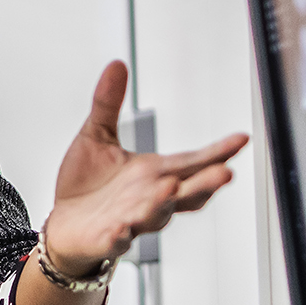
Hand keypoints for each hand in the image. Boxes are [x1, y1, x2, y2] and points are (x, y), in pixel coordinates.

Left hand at [46, 60, 249, 274]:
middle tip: (225, 172)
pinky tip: (123, 227)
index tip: (241, 140)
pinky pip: (117, 239)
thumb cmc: (86, 187)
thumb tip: (117, 65)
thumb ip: (108, 104)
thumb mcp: (97, 137)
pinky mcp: (106, 237)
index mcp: (154, 174)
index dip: (218, 152)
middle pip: (186, 193)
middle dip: (205, 183)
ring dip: (163, 204)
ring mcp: (131, 220)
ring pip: (155, 215)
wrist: (64, 226)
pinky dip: (122, 234)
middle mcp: (150, 199)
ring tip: (170, 188)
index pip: (192, 162)